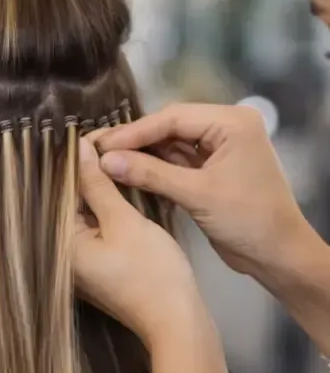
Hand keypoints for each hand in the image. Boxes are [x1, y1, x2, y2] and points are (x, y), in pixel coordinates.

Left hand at [72, 137, 203, 347]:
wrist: (176, 320)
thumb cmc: (150, 271)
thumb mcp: (124, 221)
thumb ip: (97, 185)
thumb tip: (79, 149)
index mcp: (60, 244)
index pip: (58, 190)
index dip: (74, 159)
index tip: (92, 133)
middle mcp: (62, 254)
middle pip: (67, 202)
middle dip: (84, 171)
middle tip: (106, 139)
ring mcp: (80, 263)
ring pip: (82, 213)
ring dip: (96, 187)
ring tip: (114, 154)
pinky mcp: (98, 266)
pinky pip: (94, 228)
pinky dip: (104, 208)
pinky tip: (118, 186)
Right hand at [94, 103, 312, 281]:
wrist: (276, 254)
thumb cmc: (246, 220)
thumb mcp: (196, 194)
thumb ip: (150, 173)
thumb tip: (106, 160)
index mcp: (232, 122)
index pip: (173, 118)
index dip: (134, 132)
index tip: (101, 144)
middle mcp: (227, 128)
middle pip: (170, 126)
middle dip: (134, 140)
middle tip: (96, 148)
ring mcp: (220, 149)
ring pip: (171, 144)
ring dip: (141, 154)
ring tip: (104, 160)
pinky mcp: (212, 170)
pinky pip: (177, 162)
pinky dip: (154, 168)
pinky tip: (127, 171)